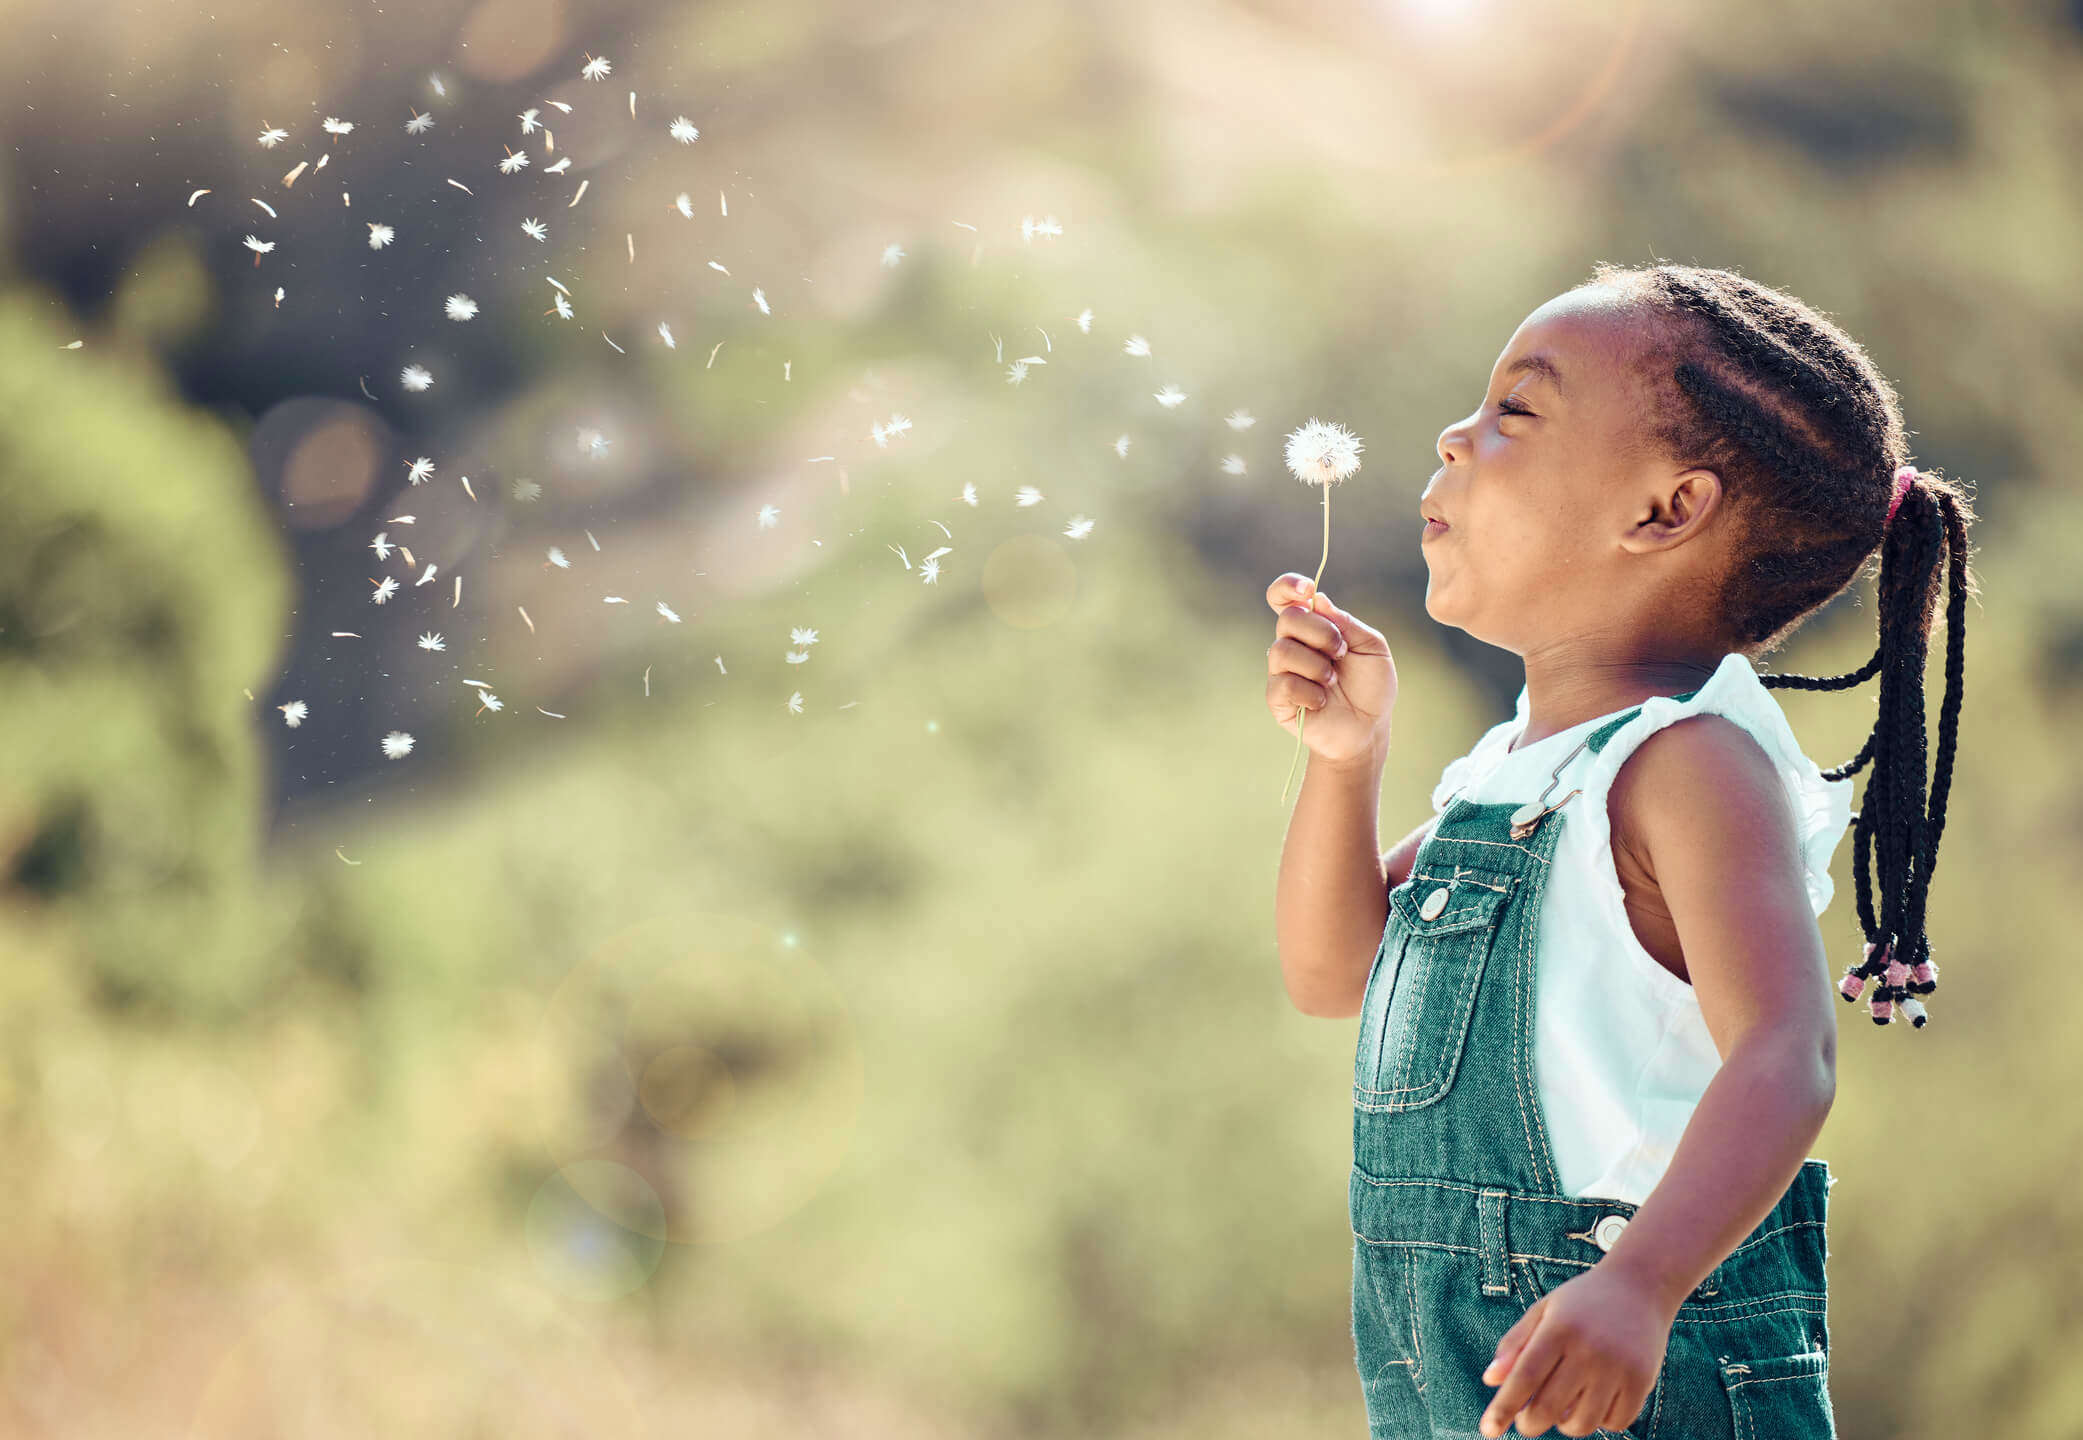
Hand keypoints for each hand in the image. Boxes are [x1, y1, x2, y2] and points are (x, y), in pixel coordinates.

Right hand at [1263, 573, 1396, 766]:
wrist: (1368, 729)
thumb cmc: (1371, 687)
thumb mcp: (1372, 647)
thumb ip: (1347, 623)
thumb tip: (1318, 600)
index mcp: (1314, 627)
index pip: (1284, 597)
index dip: (1287, 587)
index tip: (1306, 590)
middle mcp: (1293, 644)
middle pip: (1288, 619)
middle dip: (1320, 633)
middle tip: (1341, 652)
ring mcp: (1282, 671)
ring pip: (1282, 651)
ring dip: (1316, 666)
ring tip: (1332, 682)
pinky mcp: (1277, 699)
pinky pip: (1284, 684)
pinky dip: (1310, 692)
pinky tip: (1321, 701)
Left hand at [1479, 1261, 1673, 1437]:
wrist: (1640, 1286)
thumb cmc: (1581, 1302)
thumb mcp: (1544, 1311)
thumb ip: (1515, 1344)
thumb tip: (1490, 1380)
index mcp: (1559, 1329)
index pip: (1524, 1378)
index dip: (1503, 1408)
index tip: (1488, 1430)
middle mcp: (1589, 1350)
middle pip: (1548, 1408)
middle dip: (1529, 1423)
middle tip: (1525, 1420)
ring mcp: (1618, 1367)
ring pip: (1581, 1424)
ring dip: (1565, 1425)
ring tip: (1562, 1407)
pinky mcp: (1642, 1381)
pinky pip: (1615, 1423)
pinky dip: (1599, 1421)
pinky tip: (1594, 1402)